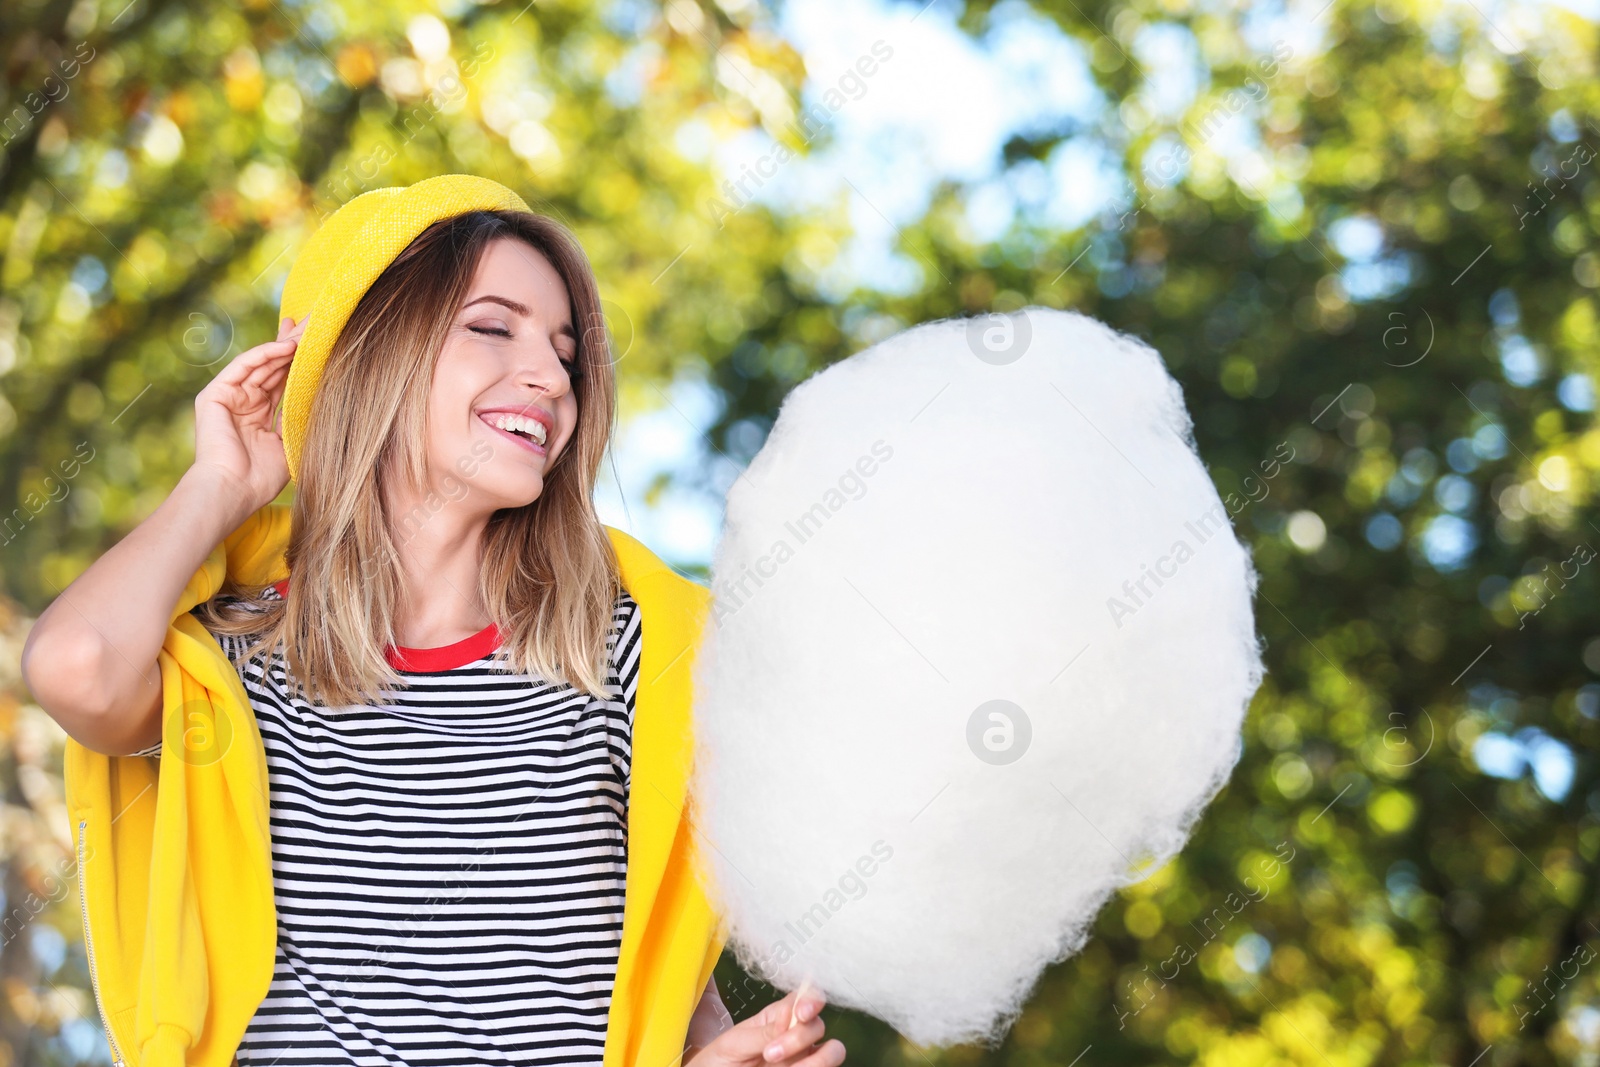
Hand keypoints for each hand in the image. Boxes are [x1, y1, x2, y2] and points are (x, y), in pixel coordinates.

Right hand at [185, 315, 305, 519]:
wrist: (233, 490)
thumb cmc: (262, 477)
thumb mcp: (290, 442)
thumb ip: (300, 418)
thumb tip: (326, 396)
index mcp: (260, 417)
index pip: (282, 381)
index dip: (299, 361)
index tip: (319, 341)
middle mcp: (244, 404)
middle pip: (273, 367)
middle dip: (294, 346)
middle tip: (316, 323)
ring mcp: (228, 398)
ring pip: (261, 364)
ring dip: (284, 346)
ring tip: (309, 330)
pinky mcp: (214, 395)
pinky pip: (243, 367)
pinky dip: (264, 355)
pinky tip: (286, 346)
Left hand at [685, 985, 843, 1066]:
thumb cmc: (718, 1062)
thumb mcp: (733, 1044)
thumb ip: (761, 1033)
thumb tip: (788, 1018)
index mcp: (776, 1018)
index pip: (805, 997)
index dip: (811, 1000)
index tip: (801, 1013)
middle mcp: (794, 1036)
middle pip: (818, 1025)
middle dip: (800, 1037)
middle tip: (770, 1054)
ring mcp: (802, 1059)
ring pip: (834, 1050)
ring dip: (818, 1060)